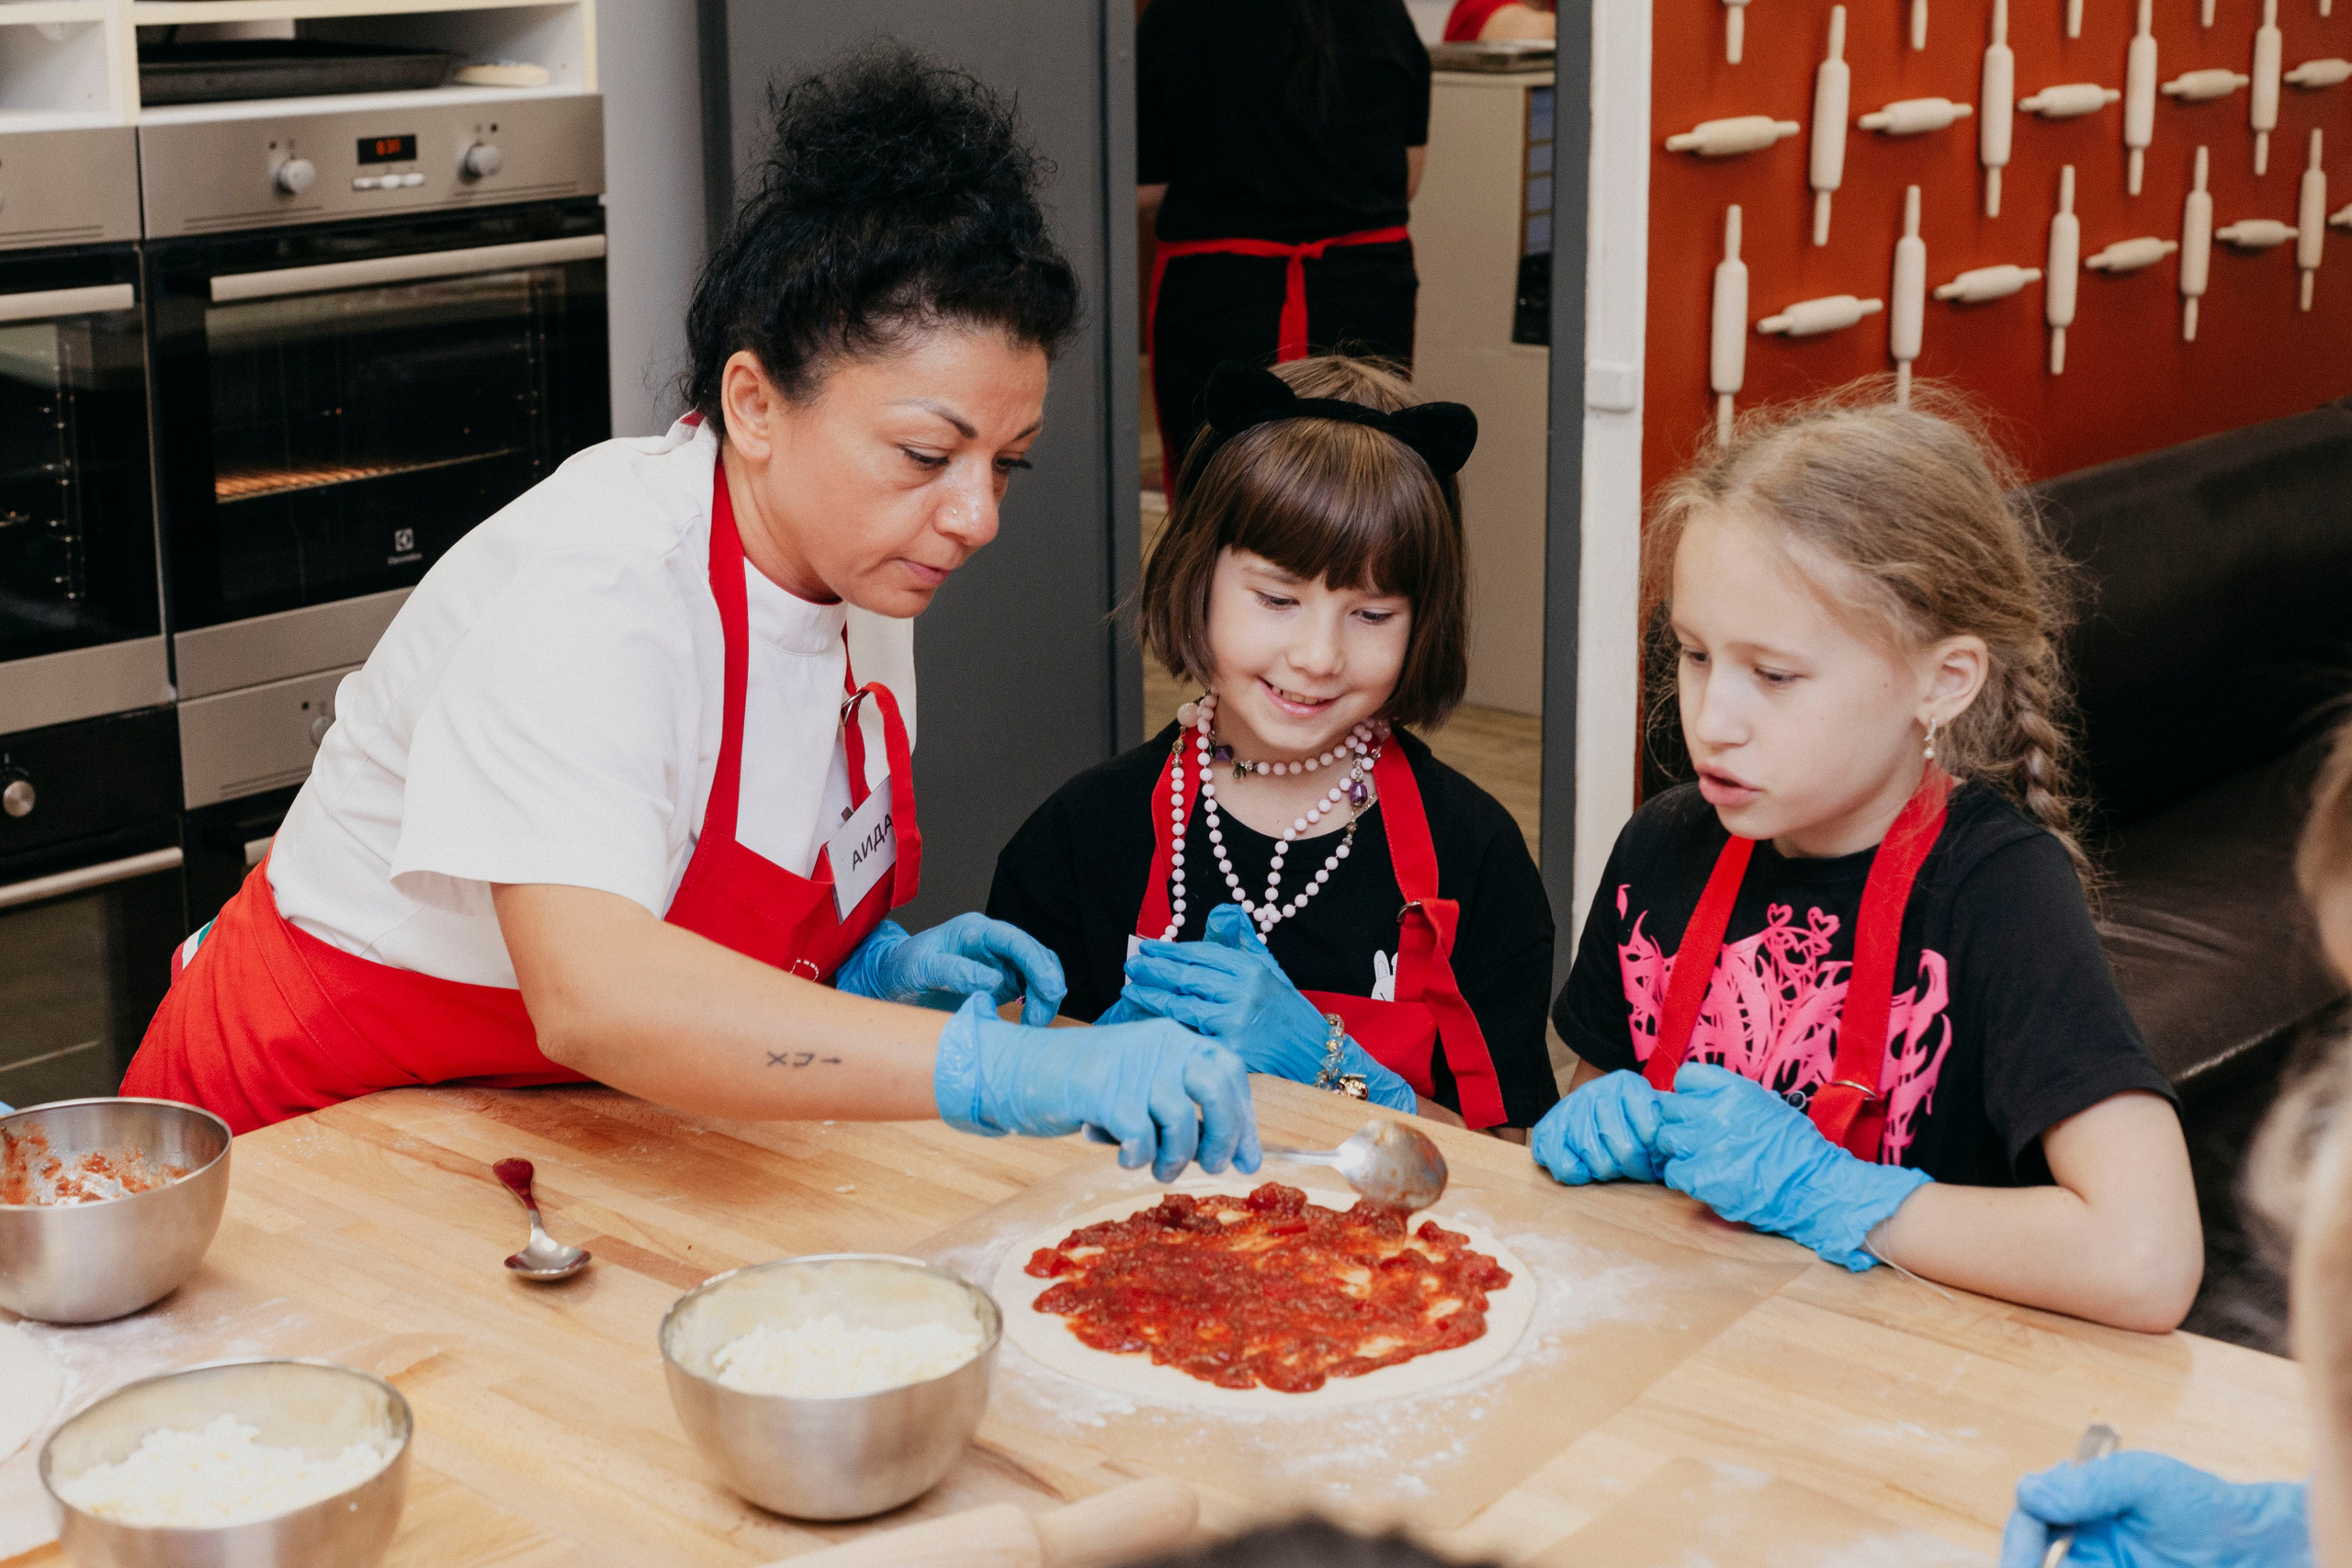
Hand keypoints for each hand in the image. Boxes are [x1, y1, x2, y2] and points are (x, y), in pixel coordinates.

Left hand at [834, 915, 1065, 1025]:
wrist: (890, 982)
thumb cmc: (901, 969)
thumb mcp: (919, 969)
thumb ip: (952, 971)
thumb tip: (992, 980)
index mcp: (973, 931)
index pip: (1014, 940)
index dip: (1037, 962)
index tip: (1050, 988)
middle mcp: (991, 943)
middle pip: (1034, 955)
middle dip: (1046, 983)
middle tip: (1041, 1016)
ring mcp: (998, 963)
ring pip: (1037, 973)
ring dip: (1043, 997)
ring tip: (1034, 1023)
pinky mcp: (1001, 983)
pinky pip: (1029, 990)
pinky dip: (1036, 1004)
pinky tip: (1030, 1021)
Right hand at [932, 996, 1262, 1180]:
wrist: (1020, 1069)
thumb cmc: (1087, 1086)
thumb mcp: (1143, 1085)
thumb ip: (1189, 1110)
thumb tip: (1244, 1158)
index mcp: (1173, 1036)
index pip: (1230, 1070)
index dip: (1245, 1119)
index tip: (1246, 1159)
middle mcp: (1159, 1043)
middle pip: (1217, 1089)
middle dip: (1223, 1136)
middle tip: (1210, 1166)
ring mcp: (1130, 1066)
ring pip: (1181, 1122)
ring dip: (1174, 1159)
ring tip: (1157, 1168)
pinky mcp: (1101, 1092)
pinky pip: (1140, 1139)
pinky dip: (1136, 1158)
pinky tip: (1123, 1157)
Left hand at [1121, 904, 1415, 1111]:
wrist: (1313, 1055)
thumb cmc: (1286, 1012)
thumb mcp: (1269, 970)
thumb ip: (1242, 941)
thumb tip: (1222, 911)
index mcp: (1251, 968)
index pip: (1202, 954)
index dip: (1170, 950)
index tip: (1148, 947)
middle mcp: (1243, 991)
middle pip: (1187, 976)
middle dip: (1154, 969)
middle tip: (1131, 964)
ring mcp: (1235, 1021)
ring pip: (1183, 1005)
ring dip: (1151, 996)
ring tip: (1130, 990)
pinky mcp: (1230, 1049)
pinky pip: (1190, 1034)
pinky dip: (1168, 1026)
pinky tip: (1150, 1021)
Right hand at [1531, 1070, 1666, 1184]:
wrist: (1588, 1102)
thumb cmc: (1627, 1116)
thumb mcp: (1651, 1111)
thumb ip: (1664, 1129)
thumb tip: (1674, 1158)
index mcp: (1627, 1084)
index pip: (1650, 1130)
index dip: (1657, 1153)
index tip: (1656, 1157)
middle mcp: (1596, 1091)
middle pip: (1626, 1149)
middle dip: (1635, 1168)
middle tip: (1636, 1168)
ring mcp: (1570, 1109)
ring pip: (1599, 1162)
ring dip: (1608, 1171)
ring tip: (1611, 1164)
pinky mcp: (1548, 1129)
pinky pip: (1566, 1166)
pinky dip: (1578, 1174)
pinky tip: (1585, 1168)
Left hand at [1653, 1062, 1931, 1270]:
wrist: (1813, 1187)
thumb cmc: (1795, 1148)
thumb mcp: (1767, 1105)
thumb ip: (1731, 1097)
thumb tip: (1702, 1096)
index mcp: (1734, 1090)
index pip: (1687, 1076)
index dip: (1688, 1093)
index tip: (1696, 1106)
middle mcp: (1715, 1112)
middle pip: (1670, 1107)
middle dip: (1680, 1121)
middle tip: (1695, 1137)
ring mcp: (1705, 1145)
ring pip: (1666, 1138)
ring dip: (1678, 1149)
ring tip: (1699, 1159)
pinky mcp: (1700, 1176)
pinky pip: (1671, 1170)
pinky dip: (1682, 1176)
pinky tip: (1702, 1179)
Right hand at [1999, 1452, 2309, 1567]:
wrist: (2258, 1553)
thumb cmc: (2206, 1511)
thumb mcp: (2144, 1482)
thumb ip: (2088, 1485)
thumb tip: (2029, 1491)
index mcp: (2079, 1509)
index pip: (2031, 1522)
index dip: (2020, 1543)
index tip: (2022, 1561)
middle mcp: (2082, 1544)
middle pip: (2036, 1557)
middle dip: (2027, 1563)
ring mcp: (2101, 1566)